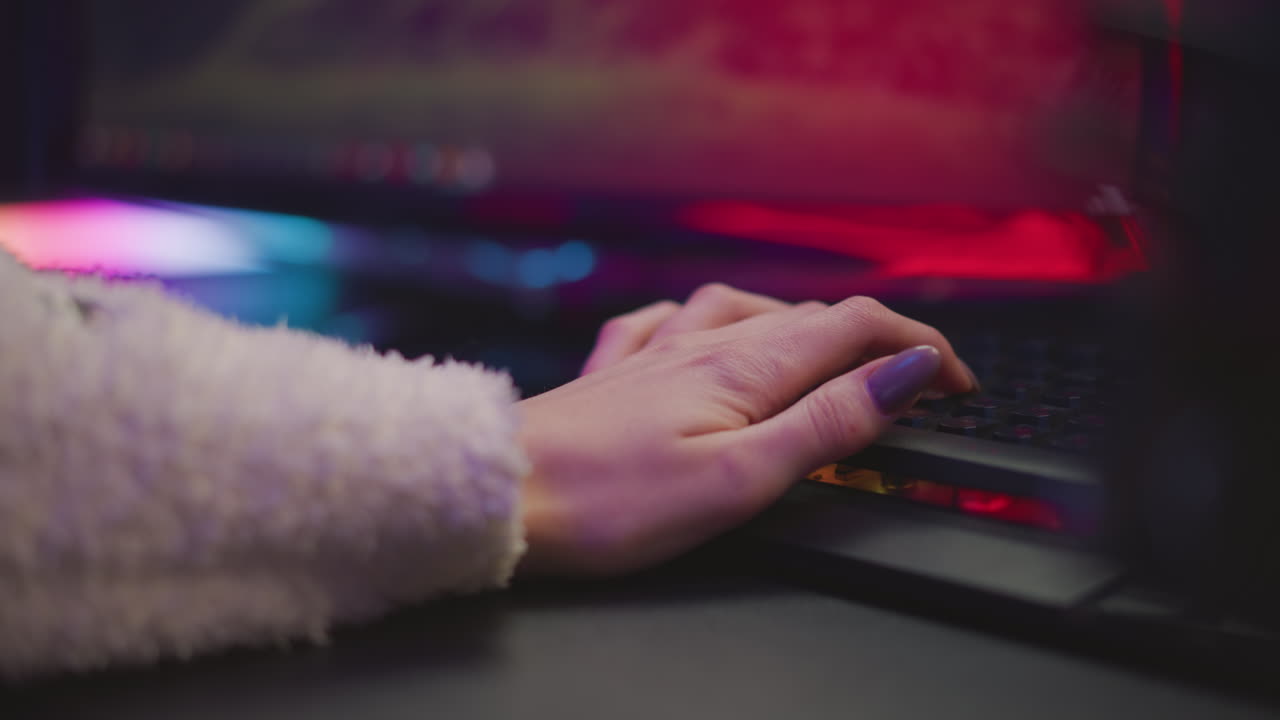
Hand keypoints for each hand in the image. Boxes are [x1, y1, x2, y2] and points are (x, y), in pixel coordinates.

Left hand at [517, 284, 974, 575]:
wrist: (500, 494)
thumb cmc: (609, 502)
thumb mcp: (740, 478)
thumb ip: (828, 423)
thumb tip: (904, 375)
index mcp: (744, 369)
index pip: (857, 331)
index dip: (920, 349)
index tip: (959, 383)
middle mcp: (701, 346)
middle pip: (809, 317)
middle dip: (875, 340)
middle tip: (912, 380)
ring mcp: (652, 354)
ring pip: (742, 310)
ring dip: (797, 322)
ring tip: (822, 346)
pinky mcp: (611, 374)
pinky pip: (666, 323)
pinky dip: (704, 320)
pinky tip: (694, 328)